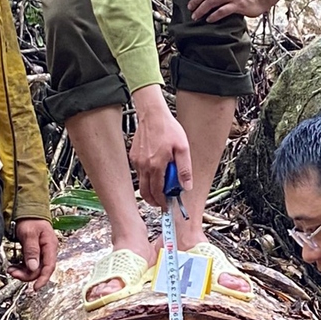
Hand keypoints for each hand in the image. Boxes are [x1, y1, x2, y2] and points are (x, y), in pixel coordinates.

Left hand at [9, 219, 59, 288]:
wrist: (28, 210)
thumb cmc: (31, 219)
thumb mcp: (29, 234)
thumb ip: (31, 251)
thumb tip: (33, 267)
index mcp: (50, 246)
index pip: (49, 267)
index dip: (43, 279)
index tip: (35, 287)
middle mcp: (47, 251)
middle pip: (39, 270)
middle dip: (27, 274)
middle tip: (13, 273)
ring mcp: (41, 252)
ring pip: (33, 269)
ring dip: (23, 272)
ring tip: (11, 270)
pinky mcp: (34, 252)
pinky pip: (29, 264)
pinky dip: (22, 267)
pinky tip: (14, 267)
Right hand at [130, 85, 191, 209]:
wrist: (153, 114)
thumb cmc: (168, 128)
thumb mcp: (183, 149)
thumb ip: (185, 169)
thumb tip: (186, 186)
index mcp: (157, 165)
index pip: (158, 191)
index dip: (163, 201)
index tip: (167, 205)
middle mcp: (144, 165)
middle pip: (146, 192)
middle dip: (154, 201)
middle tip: (162, 202)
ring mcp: (137, 162)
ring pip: (141, 184)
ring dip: (150, 190)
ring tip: (160, 189)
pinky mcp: (133, 157)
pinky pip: (139, 173)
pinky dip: (146, 178)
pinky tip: (154, 173)